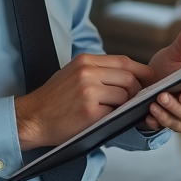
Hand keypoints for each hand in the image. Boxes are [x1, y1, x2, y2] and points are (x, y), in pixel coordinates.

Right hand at [15, 53, 155, 149]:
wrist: (31, 118)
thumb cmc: (53, 99)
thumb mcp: (73, 73)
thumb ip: (98, 71)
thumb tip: (129, 77)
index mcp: (85, 60)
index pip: (125, 61)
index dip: (142, 72)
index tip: (149, 81)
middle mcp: (88, 72)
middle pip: (129, 77)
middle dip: (136, 91)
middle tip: (133, 102)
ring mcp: (89, 91)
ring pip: (125, 94)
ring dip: (125, 105)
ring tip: (114, 111)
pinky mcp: (90, 111)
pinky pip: (115, 112)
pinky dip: (115, 117)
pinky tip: (105, 119)